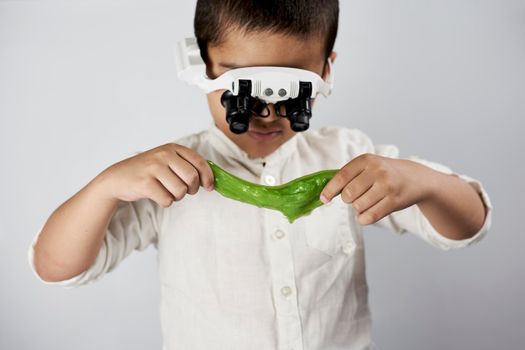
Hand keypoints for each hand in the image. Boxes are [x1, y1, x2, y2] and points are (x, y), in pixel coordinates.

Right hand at [95, 143, 214, 207]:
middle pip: (192, 178)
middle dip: (192, 189)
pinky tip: (157, 195)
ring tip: (167, 192)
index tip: (209, 187)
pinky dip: (165, 202)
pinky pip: (167, 200)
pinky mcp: (145, 183)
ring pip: (181, 191)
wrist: (117, 178)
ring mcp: (153, 168)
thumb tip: (211, 179)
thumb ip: (186, 165)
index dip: (208, 176)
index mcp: (172, 148)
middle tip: (185, 191)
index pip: (199, 162)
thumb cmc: (148, 172)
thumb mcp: (166, 161)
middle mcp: (164, 155)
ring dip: (177, 197)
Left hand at [320, 153, 432, 224]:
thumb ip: (349, 175)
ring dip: (358, 209)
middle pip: (348, 195)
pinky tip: (367, 213)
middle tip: (356, 196)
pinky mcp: (394, 201)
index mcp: (366, 160)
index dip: (329, 190)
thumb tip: (325, 191)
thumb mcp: (369, 165)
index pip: (341, 177)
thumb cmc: (386, 173)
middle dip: (348, 199)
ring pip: (358, 207)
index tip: (324, 199)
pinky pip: (369, 217)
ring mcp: (387, 186)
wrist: (416, 178)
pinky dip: (363, 218)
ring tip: (368, 201)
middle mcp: (377, 171)